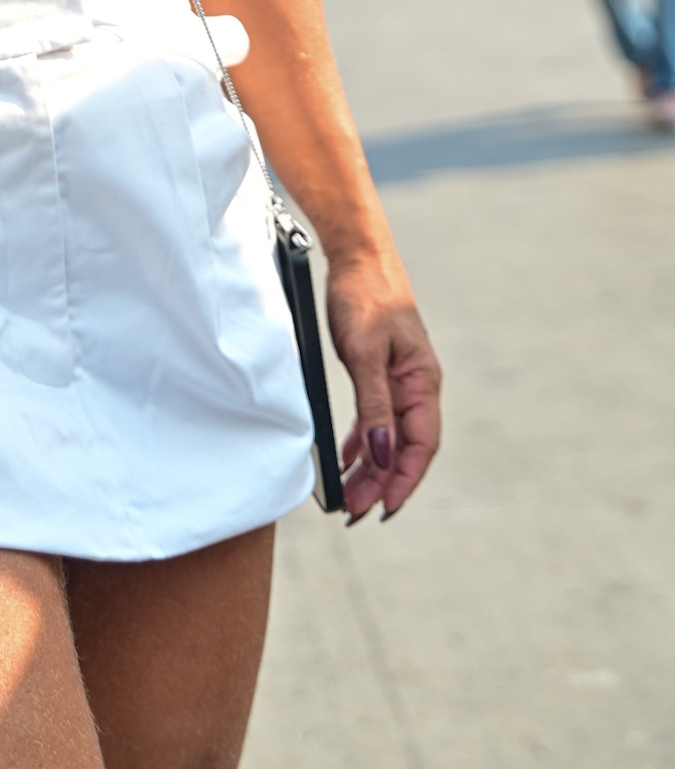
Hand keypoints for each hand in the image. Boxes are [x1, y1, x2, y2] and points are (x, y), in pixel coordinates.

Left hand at [324, 249, 441, 522]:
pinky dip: (361, 441)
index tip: (383, 510)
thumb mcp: (365, 353)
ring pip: (388, 436)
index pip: (420, 446)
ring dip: (370, 467)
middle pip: (403, 447)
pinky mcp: (379, 371)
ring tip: (349, 496)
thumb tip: (379, 454)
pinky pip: (375, 418)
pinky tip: (346, 459)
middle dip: (381, 483)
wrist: (358, 256)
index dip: (403, 481)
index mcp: (422, 382)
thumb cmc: (365, 296)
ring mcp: (398, 379)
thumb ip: (374, 405)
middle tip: (355, 512)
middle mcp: (416, 386)